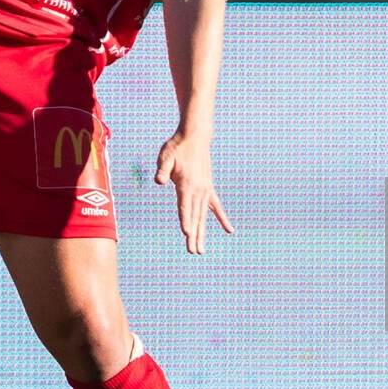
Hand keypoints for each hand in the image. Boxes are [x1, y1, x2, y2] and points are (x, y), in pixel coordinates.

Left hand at [155, 129, 233, 255]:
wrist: (195, 136)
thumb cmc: (177, 147)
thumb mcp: (165, 156)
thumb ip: (162, 170)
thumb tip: (158, 181)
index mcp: (186, 184)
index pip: (184, 207)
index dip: (185, 221)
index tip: (187, 234)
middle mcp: (198, 190)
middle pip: (194, 217)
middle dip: (194, 235)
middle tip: (193, 252)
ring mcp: (205, 190)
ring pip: (203, 216)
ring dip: (202, 233)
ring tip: (201, 250)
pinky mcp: (208, 188)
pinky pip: (216, 206)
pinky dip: (222, 218)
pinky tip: (229, 230)